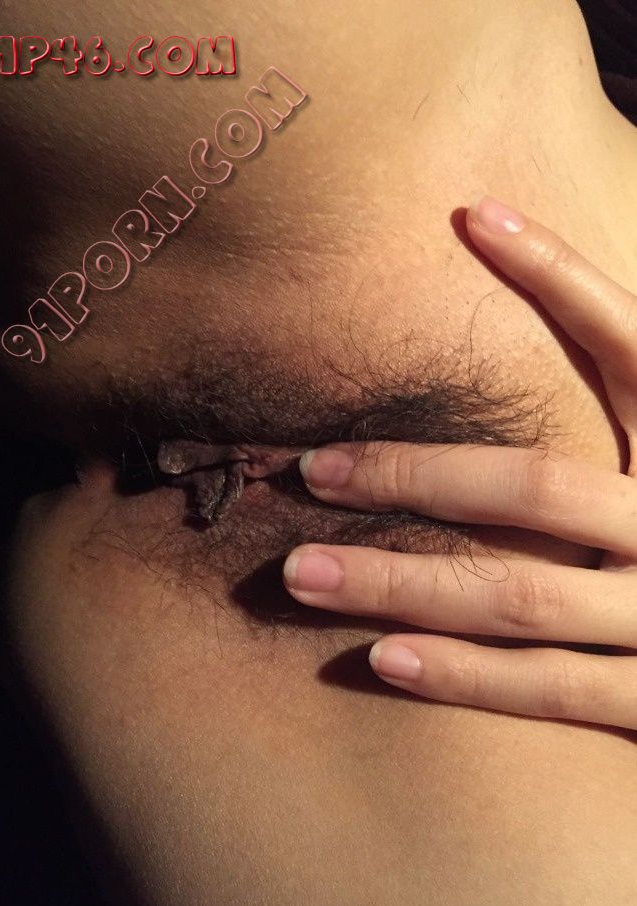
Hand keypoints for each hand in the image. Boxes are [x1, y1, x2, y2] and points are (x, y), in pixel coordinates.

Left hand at [283, 195, 636, 729]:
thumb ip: (629, 406)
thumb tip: (525, 284)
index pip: (631, 341)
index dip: (560, 274)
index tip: (473, 216)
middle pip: (535, 485)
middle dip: (414, 476)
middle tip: (310, 471)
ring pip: (520, 596)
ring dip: (400, 582)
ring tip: (302, 573)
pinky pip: (551, 688)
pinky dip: (463, 674)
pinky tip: (381, 656)